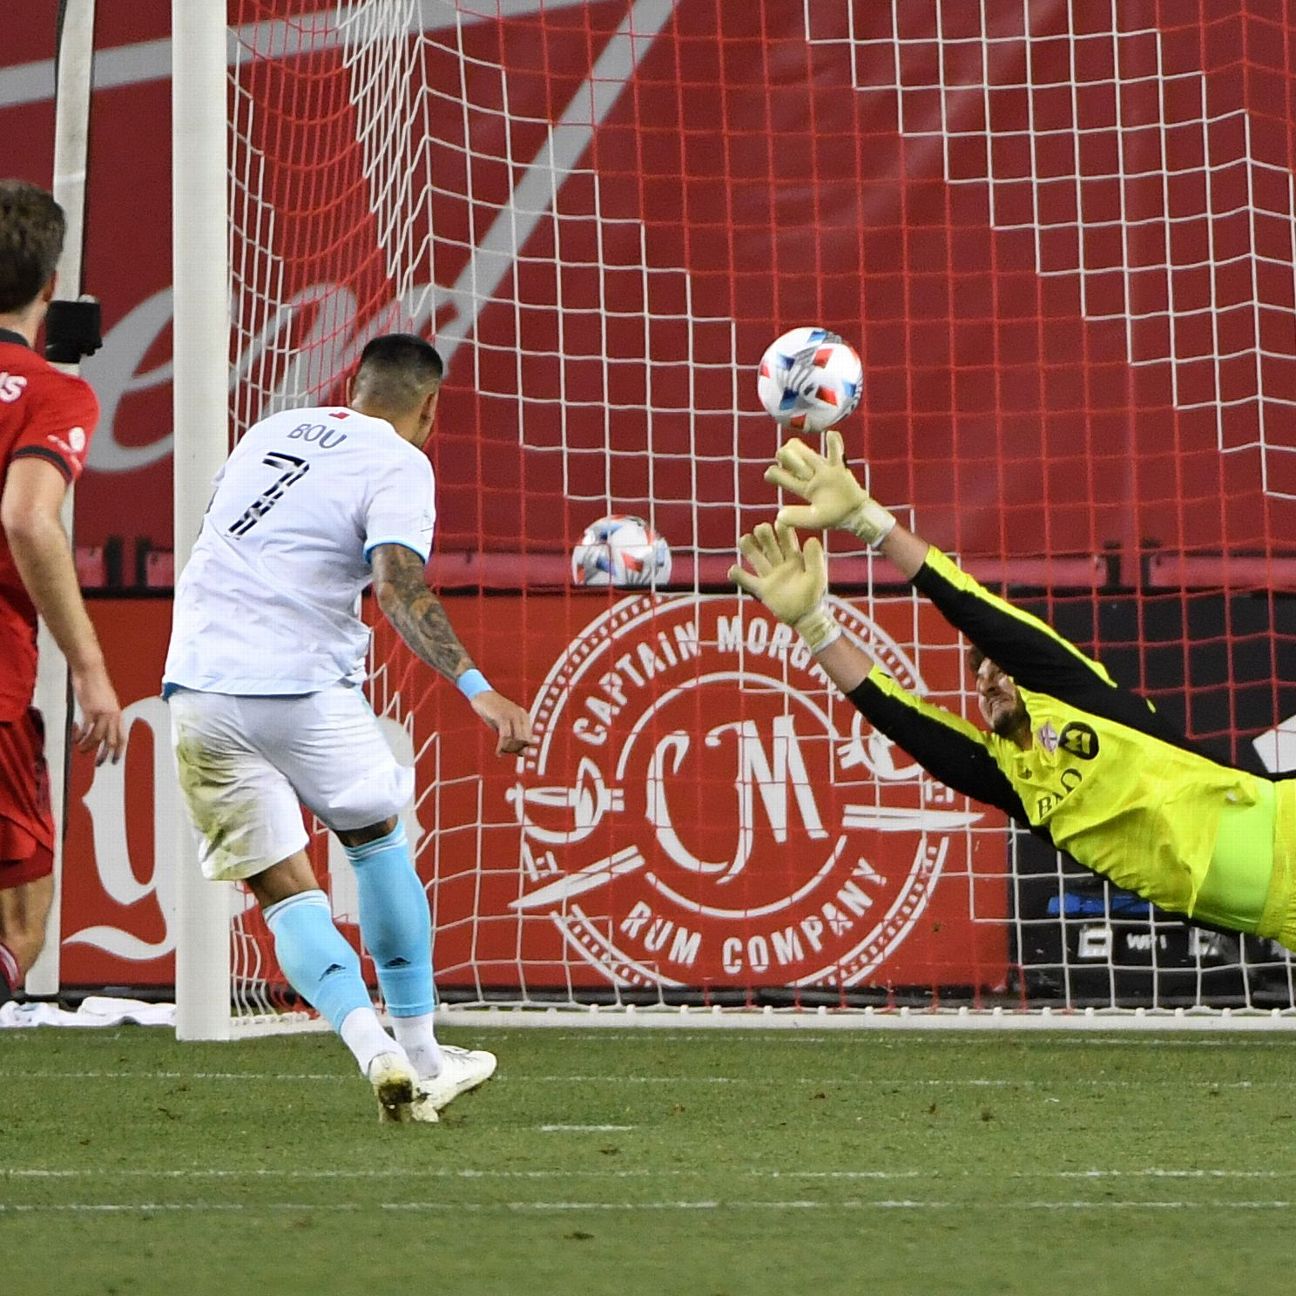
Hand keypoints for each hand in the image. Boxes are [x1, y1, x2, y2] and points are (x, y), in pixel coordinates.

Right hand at [70, 662, 123, 765]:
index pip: (123, 736)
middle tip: (99, 763)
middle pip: (112, 740)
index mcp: (117, 713)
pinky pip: (86, 729)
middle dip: (105, 754)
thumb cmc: (96, 684)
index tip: (115, 760)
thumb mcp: (104, 701)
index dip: (120, 750)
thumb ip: (105, 713)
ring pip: (98, 737)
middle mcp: (112, 715)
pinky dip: (80, 736)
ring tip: (81, 751)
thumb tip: (102, 724)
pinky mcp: (90, 710)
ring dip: (89, 747)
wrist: (90, 670)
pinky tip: (75, 739)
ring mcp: (102, 712)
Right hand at [470, 691, 535, 755]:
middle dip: (515, 749)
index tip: (514, 753)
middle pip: (524, 740)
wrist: (481, 696)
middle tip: (505, 752)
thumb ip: (514, 737)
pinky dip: (502, 747)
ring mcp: (512, 715)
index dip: (522, 748)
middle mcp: (521, 715)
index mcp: (524, 716)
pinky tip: (498, 752)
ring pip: (516, 739)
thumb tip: (523, 754)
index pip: (529, 738)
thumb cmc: (493, 712)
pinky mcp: (502, 716)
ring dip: (508, 749)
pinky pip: (506, 736)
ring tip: (501, 752)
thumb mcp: (505, 726)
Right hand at [728, 522, 839, 652]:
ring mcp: (769, 576)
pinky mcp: (761, 589)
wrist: (806, 616)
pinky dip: (738, 576)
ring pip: (756, 558)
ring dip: (749, 548)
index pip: (786, 540)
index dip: (782, 530)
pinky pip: (747, 581)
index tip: (779, 522)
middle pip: (769, 545)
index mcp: (794, 558)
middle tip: (761, 528)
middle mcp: (779, 564)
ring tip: (743, 539)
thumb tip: (811, 539)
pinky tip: (733, 569)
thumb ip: (815, 558)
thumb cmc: (814, 595)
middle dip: (764, 536)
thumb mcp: (818, 575)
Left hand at [763, 429, 894, 544]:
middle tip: (791, 464)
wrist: (855, 514)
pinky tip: (831, 434)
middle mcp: (810, 476)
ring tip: (802, 457)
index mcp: (801, 488)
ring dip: (801, 450)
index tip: (772, 474)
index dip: (774, 473)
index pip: (780, 475)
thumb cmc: (834, 517)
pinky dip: (834, 443)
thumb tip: (779, 516)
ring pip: (808, 453)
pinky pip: (835, 452)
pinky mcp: (839, 468)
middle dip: (786, 458)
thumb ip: (798, 518)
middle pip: (791, 458)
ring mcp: (824, 470)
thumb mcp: (814, 520)